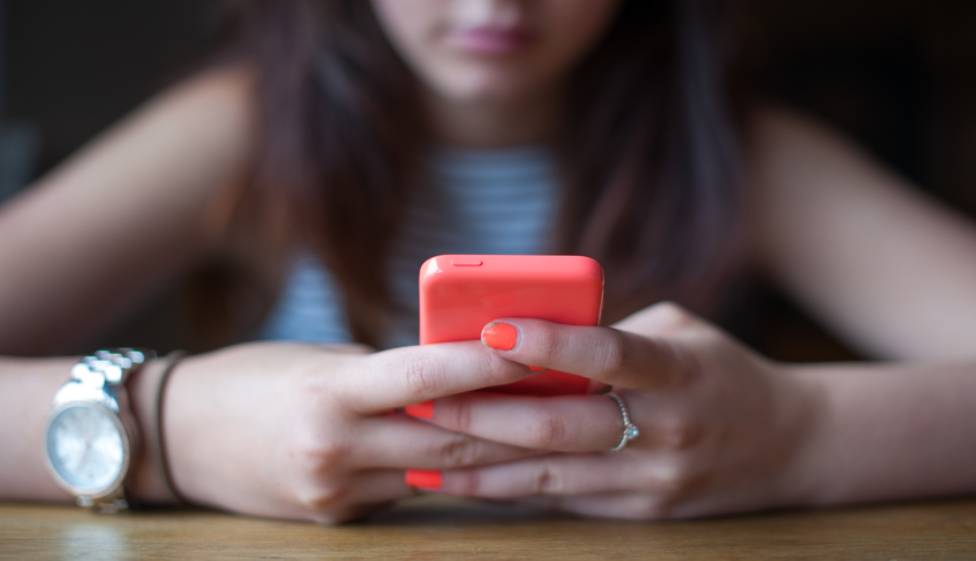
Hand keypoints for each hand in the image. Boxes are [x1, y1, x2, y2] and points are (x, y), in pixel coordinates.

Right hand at [162, 341, 540, 522]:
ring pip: (438, 472)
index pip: (423, 374)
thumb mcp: (321, 358)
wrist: (180, 438)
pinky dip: (442, 473)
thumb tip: (459, 376)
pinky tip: (480, 458)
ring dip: (492, 451)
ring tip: (547, 428)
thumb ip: (387, 373)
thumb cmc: (254, 379)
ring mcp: (336, 491)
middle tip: (571, 398)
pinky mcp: (337, 518)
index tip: (537, 345)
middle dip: (515, 419)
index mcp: (329, 390)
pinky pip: (407, 493)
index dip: (485, 362)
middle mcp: (334, 446)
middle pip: (449, 436)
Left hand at [414, 302, 819, 518]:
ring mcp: (654, 479)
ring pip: (550, 477)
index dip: (550, 341)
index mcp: (678, 370)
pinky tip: (464, 483)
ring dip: (480, 465)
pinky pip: (563, 502)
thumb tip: (525, 338)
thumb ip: (611, 333)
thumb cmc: (719, 371)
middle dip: (482, 415)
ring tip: (419, 456)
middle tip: (422, 402)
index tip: (490, 328)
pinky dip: (509, 491)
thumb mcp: (679, 332)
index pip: (609, 353)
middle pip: (561, 427)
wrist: (791, 445)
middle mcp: (667, 429)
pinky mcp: (642, 512)